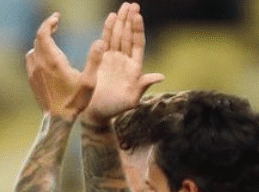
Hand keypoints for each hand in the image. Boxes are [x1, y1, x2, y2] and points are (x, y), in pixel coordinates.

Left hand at [25, 11, 105, 119]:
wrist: (57, 119)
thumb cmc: (75, 101)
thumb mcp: (89, 81)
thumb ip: (95, 60)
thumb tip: (101, 40)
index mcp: (53, 62)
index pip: (43, 34)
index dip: (49, 22)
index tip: (57, 17)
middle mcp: (40, 65)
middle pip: (38, 39)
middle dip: (47, 28)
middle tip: (56, 23)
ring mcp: (34, 73)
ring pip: (33, 49)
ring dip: (42, 41)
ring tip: (53, 38)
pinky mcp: (32, 80)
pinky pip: (31, 60)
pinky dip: (37, 52)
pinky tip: (46, 56)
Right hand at [84, 3, 164, 126]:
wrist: (98, 113)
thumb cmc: (116, 108)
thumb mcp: (132, 99)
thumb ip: (144, 86)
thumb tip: (160, 76)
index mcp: (135, 67)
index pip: (137, 44)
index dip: (137, 30)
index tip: (138, 16)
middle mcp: (125, 60)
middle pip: (128, 36)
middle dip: (129, 20)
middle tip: (131, 5)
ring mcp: (113, 59)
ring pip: (117, 36)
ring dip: (120, 22)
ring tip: (122, 7)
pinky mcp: (101, 60)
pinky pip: (105, 42)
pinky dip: (107, 30)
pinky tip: (110, 18)